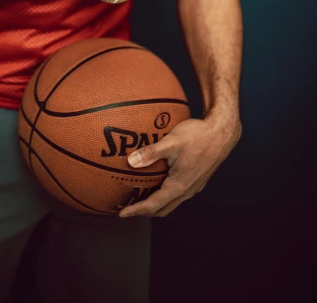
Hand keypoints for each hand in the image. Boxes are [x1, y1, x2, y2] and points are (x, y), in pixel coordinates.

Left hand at [118, 113, 241, 217]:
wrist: (223, 132)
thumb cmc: (198, 136)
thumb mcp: (172, 142)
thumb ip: (151, 153)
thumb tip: (131, 161)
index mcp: (179, 186)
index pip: (154, 205)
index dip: (136, 211)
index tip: (121, 213)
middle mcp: (187, 190)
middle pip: (163, 209)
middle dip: (144, 211)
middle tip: (128, 206)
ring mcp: (194, 186)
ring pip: (171, 201)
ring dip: (155, 203)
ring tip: (140, 195)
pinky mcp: (197, 179)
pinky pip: (178, 192)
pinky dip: (165, 192)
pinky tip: (159, 178)